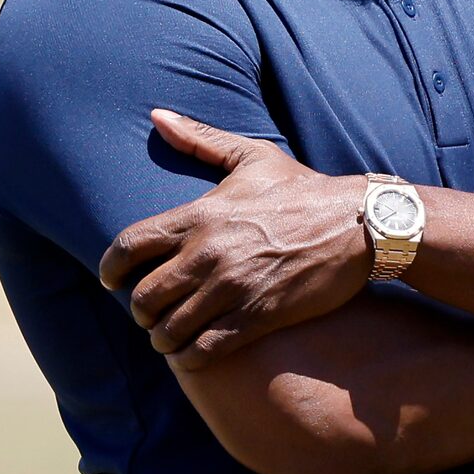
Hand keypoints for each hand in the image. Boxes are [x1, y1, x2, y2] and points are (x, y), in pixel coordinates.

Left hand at [99, 110, 371, 370]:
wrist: (362, 226)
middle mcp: (209, 254)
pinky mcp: (258, 316)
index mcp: (200, 215)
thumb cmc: (306, 190)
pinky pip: (206, 349)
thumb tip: (157, 116)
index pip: (129, 246)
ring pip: (170, 329)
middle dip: (141, 311)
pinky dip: (190, 357)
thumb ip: (201, 139)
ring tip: (169, 337)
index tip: (111, 281)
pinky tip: (192, 354)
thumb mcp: (254, 157)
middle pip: (144, 296)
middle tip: (150, 313)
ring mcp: (233, 288)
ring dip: (163, 338)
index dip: (110, 270)